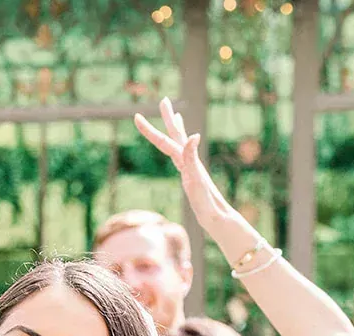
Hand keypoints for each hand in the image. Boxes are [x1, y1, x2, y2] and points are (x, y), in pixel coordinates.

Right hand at [133, 99, 236, 237]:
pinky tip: (185, 143)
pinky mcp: (192, 175)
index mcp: (186, 161)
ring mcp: (191, 167)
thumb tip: (193, 135)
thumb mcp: (197, 180)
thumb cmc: (207, 203)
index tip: (136, 117)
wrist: (217, 217)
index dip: (150, 130)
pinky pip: (185, 155)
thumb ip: (193, 158)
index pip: (166, 141)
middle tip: (163, 100)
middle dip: (167, 118)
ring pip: (181, 142)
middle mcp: (189, 160)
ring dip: (176, 128)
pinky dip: (184, 145)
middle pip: (175, 135)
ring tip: (175, 115)